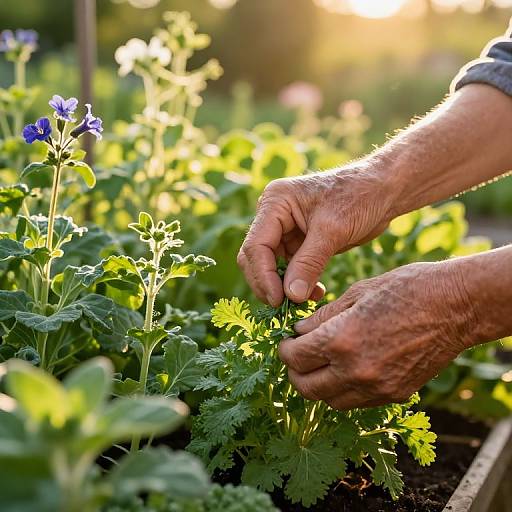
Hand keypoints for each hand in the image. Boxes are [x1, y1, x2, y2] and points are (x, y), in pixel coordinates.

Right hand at [238, 161, 397, 305]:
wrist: (384, 190)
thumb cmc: (359, 197)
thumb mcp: (333, 230)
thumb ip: (309, 263)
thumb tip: (290, 296)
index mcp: (275, 203)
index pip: (256, 246)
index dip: (263, 276)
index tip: (278, 300)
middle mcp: (274, 215)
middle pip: (256, 258)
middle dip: (269, 284)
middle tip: (286, 307)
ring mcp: (285, 230)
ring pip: (272, 267)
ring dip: (285, 287)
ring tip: (305, 301)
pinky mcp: (299, 243)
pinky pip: (290, 269)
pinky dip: (298, 284)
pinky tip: (315, 293)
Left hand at [278, 261, 475, 408]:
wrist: (455, 306)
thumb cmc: (405, 289)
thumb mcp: (356, 293)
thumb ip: (322, 318)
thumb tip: (299, 332)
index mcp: (341, 340)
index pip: (294, 358)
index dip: (285, 349)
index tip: (287, 342)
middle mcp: (355, 371)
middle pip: (306, 388)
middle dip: (295, 372)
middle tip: (296, 356)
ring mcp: (377, 388)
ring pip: (330, 401)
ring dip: (318, 385)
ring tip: (320, 364)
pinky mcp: (394, 395)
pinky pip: (357, 402)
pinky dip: (344, 390)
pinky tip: (347, 370)